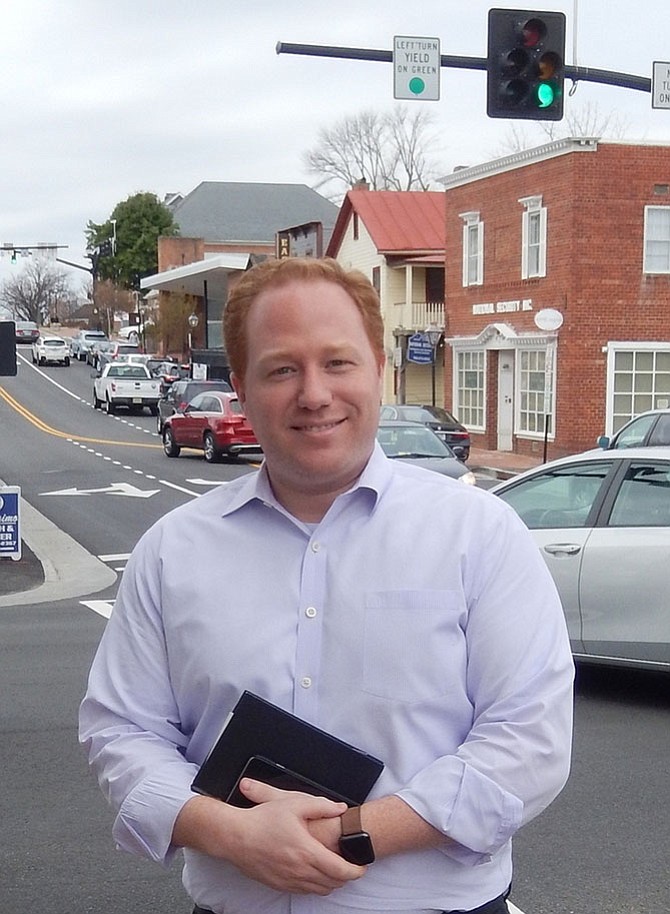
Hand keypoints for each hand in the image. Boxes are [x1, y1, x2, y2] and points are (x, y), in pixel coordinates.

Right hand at [231, 778, 366, 893]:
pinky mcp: (280, 885)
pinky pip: (304, 892)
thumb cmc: (263, 819)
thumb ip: (321, 806)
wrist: (236, 837)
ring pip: (320, 890)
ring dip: (332, 882)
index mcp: (306, 851)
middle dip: (347, 877)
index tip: (362, 865)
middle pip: (333, 883)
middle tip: (352, 865)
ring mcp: (289, 881)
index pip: (340, 870)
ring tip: (335, 869)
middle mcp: (299, 871)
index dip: (356, 870)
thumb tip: (340, 808)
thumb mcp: (294, 803)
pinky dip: (315, 885)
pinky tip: (315, 872)